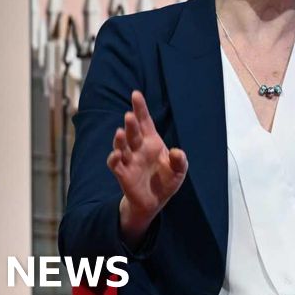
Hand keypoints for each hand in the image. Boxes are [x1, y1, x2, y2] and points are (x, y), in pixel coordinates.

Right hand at [107, 90, 188, 248]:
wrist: (155, 201)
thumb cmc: (166, 180)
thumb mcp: (179, 170)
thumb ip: (180, 160)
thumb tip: (176, 151)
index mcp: (152, 142)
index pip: (145, 122)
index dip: (140, 108)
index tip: (136, 94)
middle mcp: (138, 148)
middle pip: (133, 132)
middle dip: (131, 123)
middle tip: (129, 115)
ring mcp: (129, 160)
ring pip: (121, 145)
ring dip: (120, 139)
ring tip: (121, 132)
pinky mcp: (123, 174)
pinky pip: (115, 164)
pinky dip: (114, 159)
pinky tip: (116, 154)